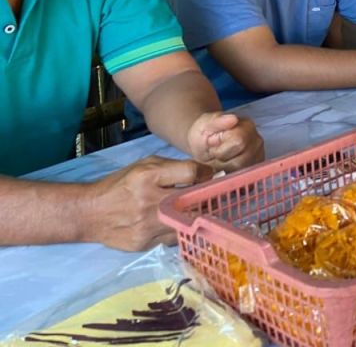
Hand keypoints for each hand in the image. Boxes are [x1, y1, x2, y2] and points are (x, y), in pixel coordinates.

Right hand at [83, 156, 212, 250]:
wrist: (89, 213)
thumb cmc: (121, 184)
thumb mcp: (145, 165)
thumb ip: (175, 167)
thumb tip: (206, 173)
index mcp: (148, 177)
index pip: (190, 173)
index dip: (204, 173)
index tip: (209, 176)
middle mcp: (149, 202)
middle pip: (193, 200)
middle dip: (205, 197)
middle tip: (209, 195)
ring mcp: (147, 226)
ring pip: (188, 222)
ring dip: (196, 216)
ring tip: (196, 210)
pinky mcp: (145, 245)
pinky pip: (174, 237)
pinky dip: (180, 230)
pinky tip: (179, 224)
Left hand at [187, 113, 263, 171]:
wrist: (206, 142)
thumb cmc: (205, 133)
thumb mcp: (204, 125)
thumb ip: (217, 121)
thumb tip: (232, 119)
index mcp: (247, 126)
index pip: (238, 142)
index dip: (220, 149)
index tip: (213, 145)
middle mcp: (257, 141)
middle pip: (241, 162)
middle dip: (223, 161)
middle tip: (215, 154)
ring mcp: (258, 156)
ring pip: (241, 173)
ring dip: (226, 170)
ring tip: (219, 160)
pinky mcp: (255, 170)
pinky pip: (243, 180)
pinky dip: (230, 176)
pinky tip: (224, 167)